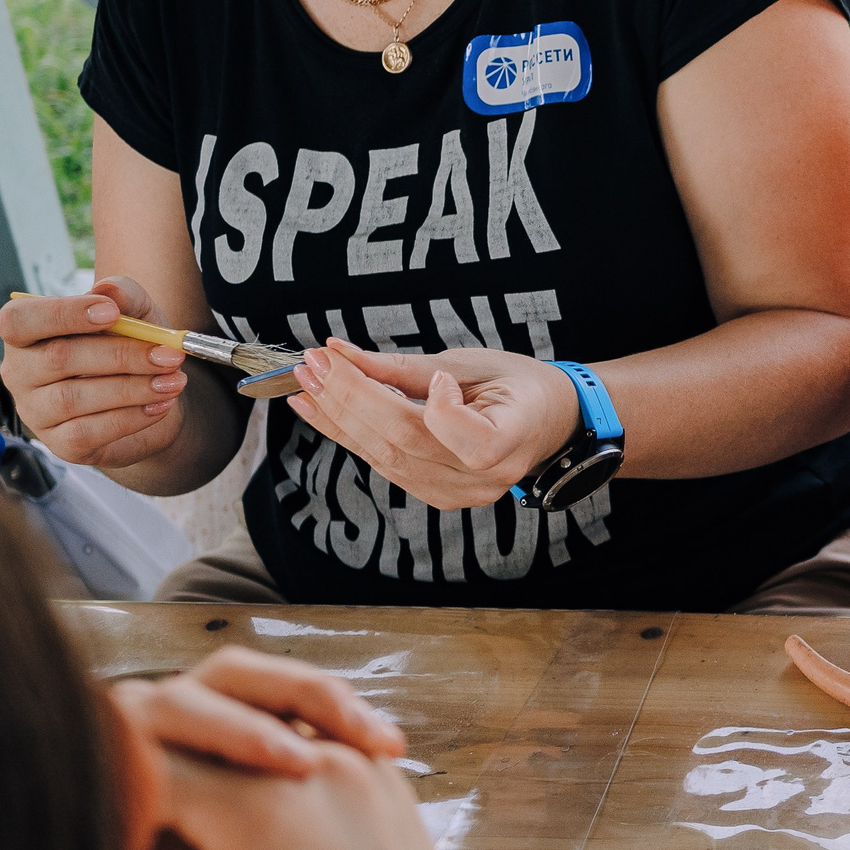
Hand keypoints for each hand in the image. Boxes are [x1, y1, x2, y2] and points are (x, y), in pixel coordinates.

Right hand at [0, 278, 187, 466]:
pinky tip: (160, 405)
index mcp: (27, 332)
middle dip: (121, 355)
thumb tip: (110, 290)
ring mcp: (36, 411)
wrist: (154, 395)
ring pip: (73, 397)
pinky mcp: (60, 444)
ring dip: (132, 388)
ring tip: (173, 381)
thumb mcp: (136, 313)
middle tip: (169, 354)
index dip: (62, 314)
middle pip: (57, 358)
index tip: (111, 312)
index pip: (18, 320)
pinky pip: (88, 431)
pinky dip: (131, 417)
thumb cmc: (131, 347)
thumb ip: (125, 295)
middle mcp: (21, 372)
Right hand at [86, 647, 415, 849]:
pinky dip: (271, 733)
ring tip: (178, 785)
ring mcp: (359, 764)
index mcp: (261, 811)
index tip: (91, 847)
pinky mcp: (385, 778)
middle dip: (140, 749)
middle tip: (126, 811)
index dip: (97, 803)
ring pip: (258, 694)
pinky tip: (253, 780)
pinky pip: (315, 721)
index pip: (139, 763)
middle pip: (191, 705)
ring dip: (208, 723)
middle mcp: (315, 766)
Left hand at [285, 339, 581, 508]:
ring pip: (385, 458)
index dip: (445, 414)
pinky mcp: (437, 496)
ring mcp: (460, 493)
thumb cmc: (515, 385)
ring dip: (337, 418)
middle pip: (407, 443)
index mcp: (517, 438)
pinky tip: (321, 410)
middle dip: (351, 400)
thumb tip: (338, 353)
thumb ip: (404, 366)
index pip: (475, 443)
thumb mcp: (473, 363)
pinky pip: (384, 466)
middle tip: (313, 365)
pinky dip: (348, 435)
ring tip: (306, 384)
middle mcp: (488, 478)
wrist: (543, 420)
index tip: (436, 379)